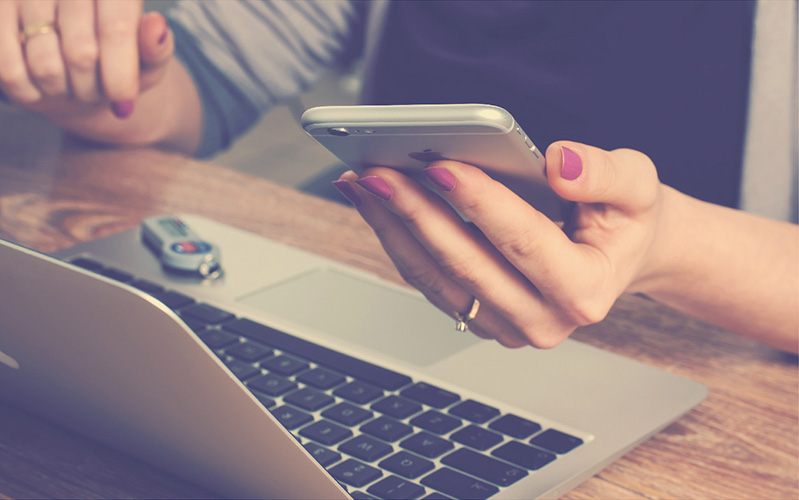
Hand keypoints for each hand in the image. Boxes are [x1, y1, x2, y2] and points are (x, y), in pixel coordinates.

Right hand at [0, 0, 172, 118]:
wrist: (74, 62)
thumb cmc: (118, 60)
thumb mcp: (147, 60)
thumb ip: (156, 48)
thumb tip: (156, 26)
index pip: (115, 29)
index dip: (120, 74)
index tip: (124, 103)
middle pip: (81, 54)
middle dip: (93, 89)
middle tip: (96, 91)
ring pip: (45, 66)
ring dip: (63, 91)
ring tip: (71, 84)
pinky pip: (9, 70)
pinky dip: (29, 92)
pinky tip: (41, 86)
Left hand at [334, 142, 666, 348]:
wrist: (618, 256)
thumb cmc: (624, 220)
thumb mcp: (638, 187)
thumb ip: (605, 174)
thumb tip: (558, 164)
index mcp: (585, 291)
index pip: (523, 242)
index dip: (481, 203)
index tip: (441, 166)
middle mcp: (543, 321)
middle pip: (466, 265)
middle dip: (417, 214)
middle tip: (379, 172)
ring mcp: (506, 326)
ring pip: (435, 278)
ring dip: (394, 228)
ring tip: (364, 182)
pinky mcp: (479, 317)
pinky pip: (428, 281)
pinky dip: (398, 239)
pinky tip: (377, 203)